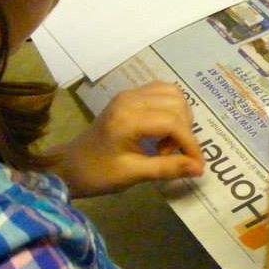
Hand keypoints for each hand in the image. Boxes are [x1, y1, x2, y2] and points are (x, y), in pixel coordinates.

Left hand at [49, 82, 204, 197]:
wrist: (69, 166)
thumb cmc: (98, 173)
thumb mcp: (133, 175)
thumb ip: (167, 168)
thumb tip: (199, 168)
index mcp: (128, 119)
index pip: (173, 122)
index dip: (190, 144)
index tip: (198, 165)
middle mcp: (130, 99)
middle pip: (177, 104)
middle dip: (185, 132)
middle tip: (170, 155)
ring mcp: (129, 95)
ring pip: (173, 94)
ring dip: (180, 118)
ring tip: (166, 143)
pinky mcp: (129, 96)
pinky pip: (162, 93)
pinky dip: (171, 110)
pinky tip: (163, 130)